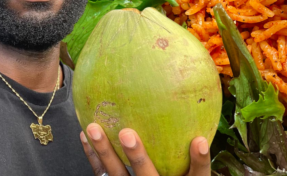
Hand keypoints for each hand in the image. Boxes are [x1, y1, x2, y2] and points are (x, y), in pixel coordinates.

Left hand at [80, 123, 209, 175]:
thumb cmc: (177, 174)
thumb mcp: (191, 170)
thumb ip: (196, 151)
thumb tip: (201, 116)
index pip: (198, 173)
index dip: (199, 160)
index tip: (199, 140)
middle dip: (137, 156)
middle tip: (126, 133)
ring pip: (117, 174)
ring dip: (105, 152)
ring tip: (93, 129)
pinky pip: (101, 173)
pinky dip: (93, 155)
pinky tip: (85, 136)